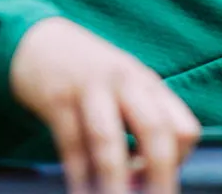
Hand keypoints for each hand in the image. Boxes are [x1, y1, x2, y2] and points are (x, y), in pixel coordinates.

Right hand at [10, 17, 199, 193]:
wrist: (38, 41)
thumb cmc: (88, 74)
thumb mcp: (124, 86)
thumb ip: (139, 126)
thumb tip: (142, 180)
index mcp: (148, 84)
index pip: (183, 129)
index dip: (179, 162)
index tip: (158, 177)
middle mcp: (124, 82)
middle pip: (155, 131)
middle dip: (158, 176)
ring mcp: (89, 88)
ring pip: (109, 140)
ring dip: (115, 181)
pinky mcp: (56, 98)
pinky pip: (71, 144)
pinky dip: (78, 175)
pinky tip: (81, 192)